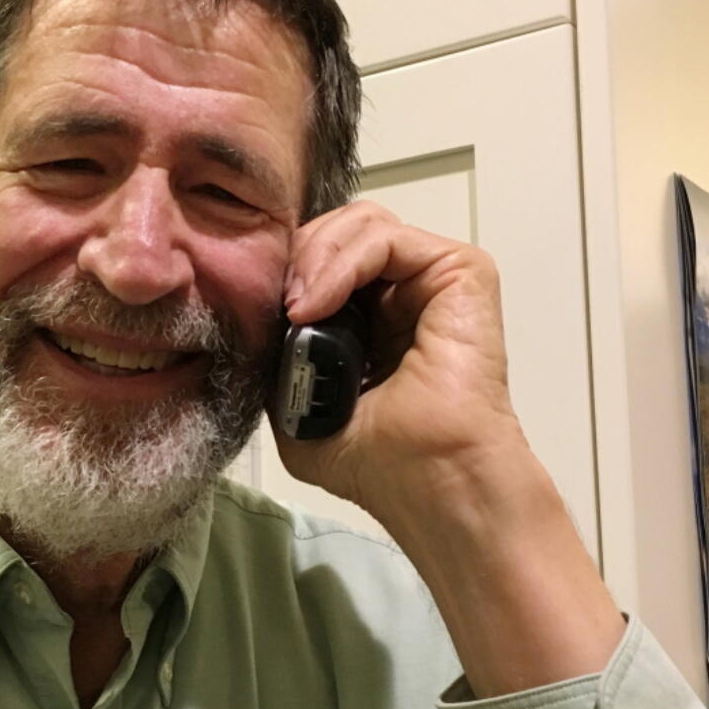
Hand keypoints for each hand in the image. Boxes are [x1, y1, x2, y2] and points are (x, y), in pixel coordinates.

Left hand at [273, 201, 624, 695]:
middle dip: (296, 257)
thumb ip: (275, 358)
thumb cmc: (380, 462)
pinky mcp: (461, 272)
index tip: (254, 310)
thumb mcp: (296, 408)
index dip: (283, 272)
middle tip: (277, 306)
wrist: (434, 484)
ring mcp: (431, 279)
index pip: (317, 258)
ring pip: (359, 224)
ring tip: (297, 308)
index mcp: (367, 319)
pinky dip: (341, 261)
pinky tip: (316, 303)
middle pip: (335, 230)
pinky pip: (386, 237)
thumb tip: (248, 318)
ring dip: (313, 258)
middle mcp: (401, 292)